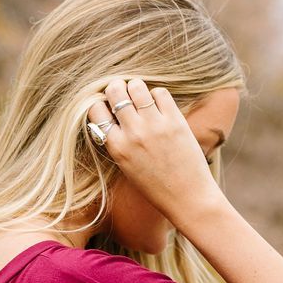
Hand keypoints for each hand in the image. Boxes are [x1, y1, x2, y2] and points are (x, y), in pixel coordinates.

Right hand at [87, 76, 222, 229]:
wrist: (187, 197)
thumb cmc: (155, 185)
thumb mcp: (126, 166)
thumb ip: (116, 140)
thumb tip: (110, 112)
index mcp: (117, 147)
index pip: (96, 110)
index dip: (101, 104)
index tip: (108, 108)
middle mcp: (133, 134)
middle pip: (115, 91)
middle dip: (117, 89)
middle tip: (124, 96)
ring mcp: (154, 126)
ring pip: (137, 86)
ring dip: (137, 88)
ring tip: (142, 98)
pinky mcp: (175, 121)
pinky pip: (160, 93)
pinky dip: (158, 96)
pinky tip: (160, 107)